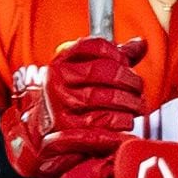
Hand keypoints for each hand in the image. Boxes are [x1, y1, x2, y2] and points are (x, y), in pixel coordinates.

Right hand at [0, 37, 145, 177]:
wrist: (38, 132)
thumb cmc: (67, 99)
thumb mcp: (83, 74)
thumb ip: (113, 58)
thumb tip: (140, 44)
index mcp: (61, 62)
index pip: (94, 46)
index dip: (118, 53)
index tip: (128, 65)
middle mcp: (57, 82)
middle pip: (106, 73)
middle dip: (130, 83)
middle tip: (138, 91)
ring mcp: (60, 108)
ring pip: (107, 102)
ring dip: (128, 107)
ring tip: (134, 110)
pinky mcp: (65, 133)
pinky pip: (101, 130)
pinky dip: (119, 130)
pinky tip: (125, 129)